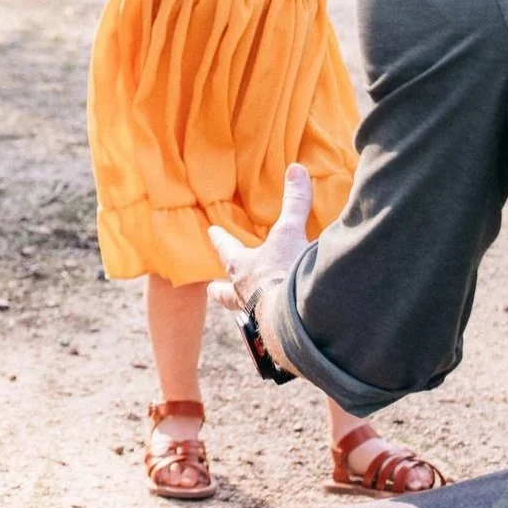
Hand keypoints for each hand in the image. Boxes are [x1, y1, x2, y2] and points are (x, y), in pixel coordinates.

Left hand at [207, 164, 318, 323]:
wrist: (293, 321)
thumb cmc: (283, 274)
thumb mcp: (291, 233)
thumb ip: (295, 203)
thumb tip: (296, 169)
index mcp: (242, 268)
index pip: (227, 249)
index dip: (221, 239)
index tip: (211, 232)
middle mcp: (243, 294)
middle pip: (225, 292)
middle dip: (220, 290)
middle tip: (212, 290)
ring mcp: (255, 319)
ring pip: (244, 314)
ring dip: (245, 311)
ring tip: (247, 315)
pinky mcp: (272, 338)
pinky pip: (268, 333)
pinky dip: (271, 331)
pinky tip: (277, 336)